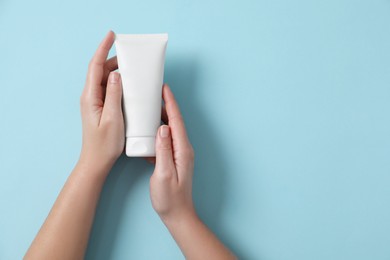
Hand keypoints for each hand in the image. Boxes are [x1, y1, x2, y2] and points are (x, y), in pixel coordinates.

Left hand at [79, 31, 123, 172]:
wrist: (97, 161)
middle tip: (130, 54)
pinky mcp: (101, 107)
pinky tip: (129, 84)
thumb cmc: (104, 144)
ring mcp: (95, 102)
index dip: (102, 49)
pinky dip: (118, 82)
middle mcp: (90, 96)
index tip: (111, 36)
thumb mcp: (112, 118)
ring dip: (117, 70)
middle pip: (100, 70)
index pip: (95, 66)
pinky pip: (109, 89)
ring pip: (105, 79)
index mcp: (90, 97)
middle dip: (113, 58)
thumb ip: (114, 94)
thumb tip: (117, 74)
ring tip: (132, 67)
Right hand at [150, 84, 195, 221]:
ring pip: (170, 130)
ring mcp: (179, 154)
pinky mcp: (174, 159)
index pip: (176, 121)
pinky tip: (149, 130)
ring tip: (151, 107)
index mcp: (182, 150)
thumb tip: (162, 128)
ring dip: (162, 117)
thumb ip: (163, 150)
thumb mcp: (162, 174)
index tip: (165, 89)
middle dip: (166, 106)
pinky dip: (158, 131)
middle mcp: (183, 149)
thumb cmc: (169, 198)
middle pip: (175, 122)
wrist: (177, 214)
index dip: (171, 104)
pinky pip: (166, 140)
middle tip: (156, 92)